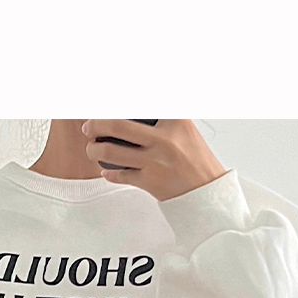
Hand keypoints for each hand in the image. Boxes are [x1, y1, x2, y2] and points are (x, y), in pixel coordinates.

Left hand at [81, 120, 226, 200]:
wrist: (208, 192)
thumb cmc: (197, 160)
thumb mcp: (185, 129)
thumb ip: (165, 117)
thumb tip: (139, 112)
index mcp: (175, 121)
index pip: (140, 106)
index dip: (115, 107)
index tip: (102, 106)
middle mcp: (164, 139)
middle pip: (117, 125)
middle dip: (95, 124)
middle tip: (88, 126)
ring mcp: (155, 162)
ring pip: (112, 152)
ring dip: (95, 150)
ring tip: (92, 148)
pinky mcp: (150, 182)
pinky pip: (120, 175)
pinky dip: (109, 173)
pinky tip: (107, 171)